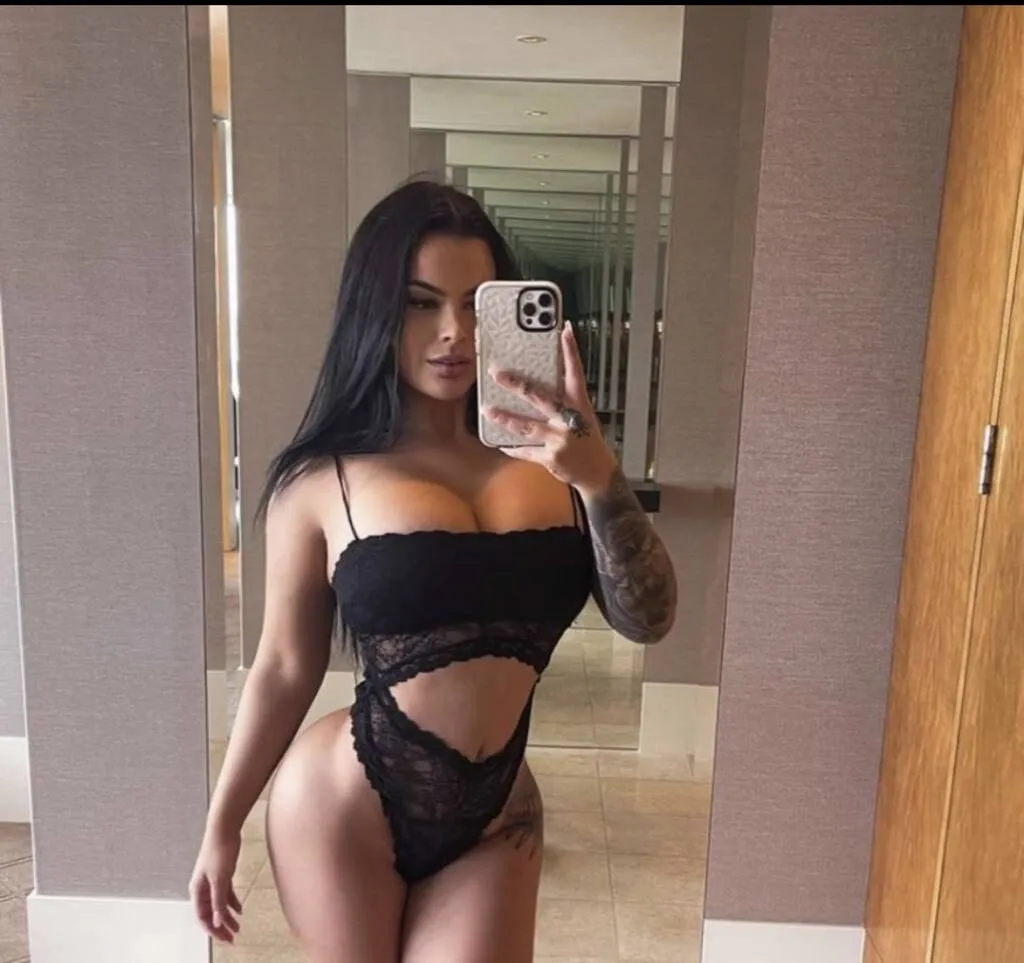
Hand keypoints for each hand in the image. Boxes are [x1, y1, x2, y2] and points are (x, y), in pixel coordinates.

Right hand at [189, 827, 242, 943]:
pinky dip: (232, 903)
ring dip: (227, 917)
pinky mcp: (222, 874)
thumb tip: (215, 921)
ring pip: (219, 904)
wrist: (224, 828)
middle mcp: (203, 887)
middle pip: (210, 913)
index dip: (212, 930)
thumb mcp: (220, 878)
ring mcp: (212, 880)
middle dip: (220, 927)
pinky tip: (240, 910)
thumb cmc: (218, 849)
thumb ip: (218, 901)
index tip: (224, 939)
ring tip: (237, 928)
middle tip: (231, 938)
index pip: (202, 917)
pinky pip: (225, 894)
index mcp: (197, 890)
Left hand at [483, 321, 616, 495]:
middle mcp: (570, 420)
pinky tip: (499, 443)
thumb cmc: (586, 439)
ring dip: (505, 418)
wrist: (598, 473)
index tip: (565, 330)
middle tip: (497, 373)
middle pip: (540, 397)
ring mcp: (560, 439)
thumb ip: (564, 401)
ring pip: (527, 426)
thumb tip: (537, 383)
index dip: (571, 351)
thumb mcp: (582, 416)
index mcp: (580, 405)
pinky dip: (512, 447)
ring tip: (487, 410)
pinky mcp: (551, 458)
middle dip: (517, 385)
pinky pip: (526, 450)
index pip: (575, 373)